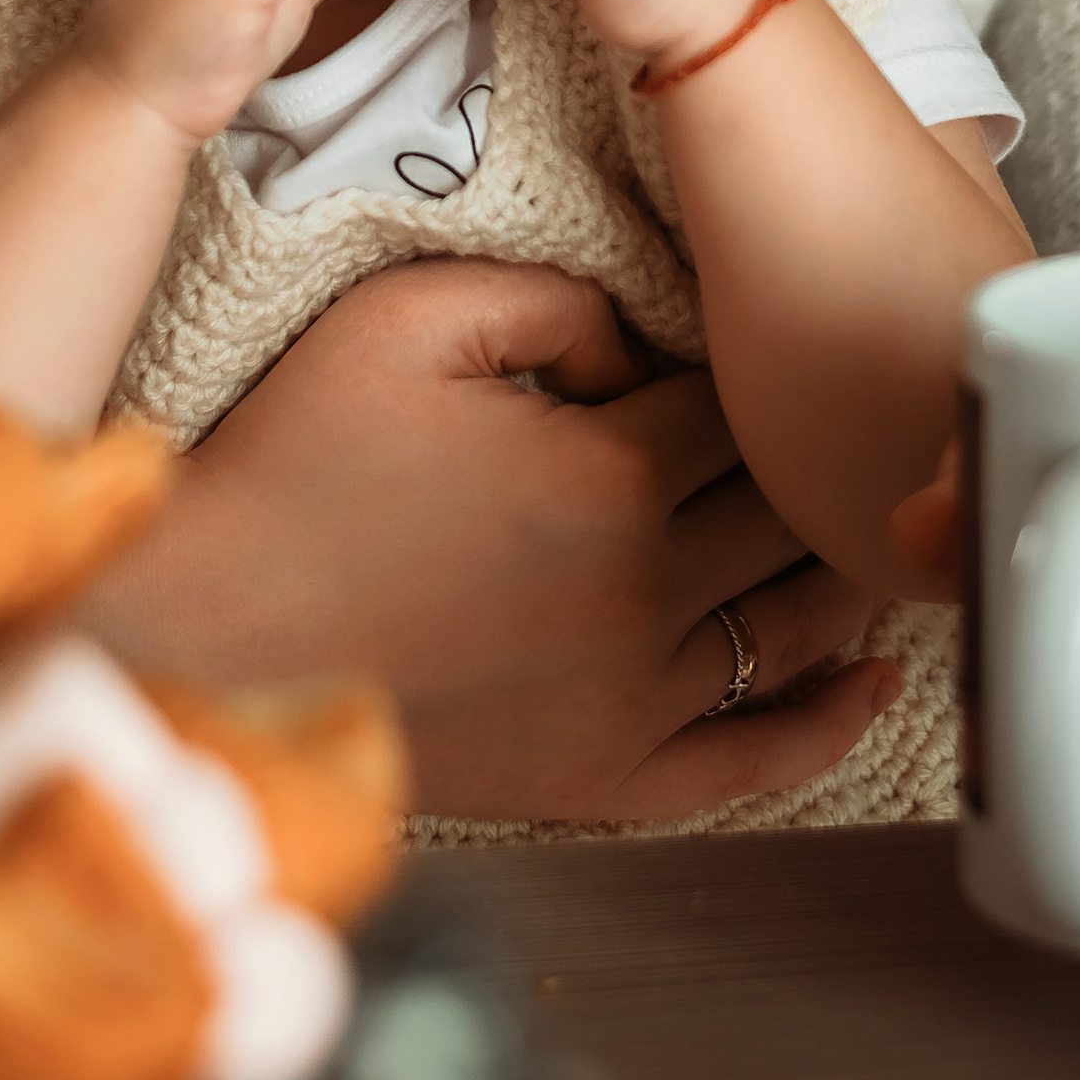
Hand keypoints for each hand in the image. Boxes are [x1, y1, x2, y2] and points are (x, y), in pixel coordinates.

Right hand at [80, 259, 898, 820]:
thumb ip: (550, 296)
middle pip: (792, 509)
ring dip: (846, 568)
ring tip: (874, 518)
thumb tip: (642, 334)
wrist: (204, 641)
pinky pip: (756, 758)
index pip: (744, 403)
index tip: (738, 339)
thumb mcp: (404, 321)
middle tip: (827, 417)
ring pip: (801, 623)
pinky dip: (830, 721)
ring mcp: (636, 702)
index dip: (748, 362)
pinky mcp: (607, 782)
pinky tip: (872, 678)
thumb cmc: (291, 472)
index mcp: (612, 476)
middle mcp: (649, 595)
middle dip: (813, 456)